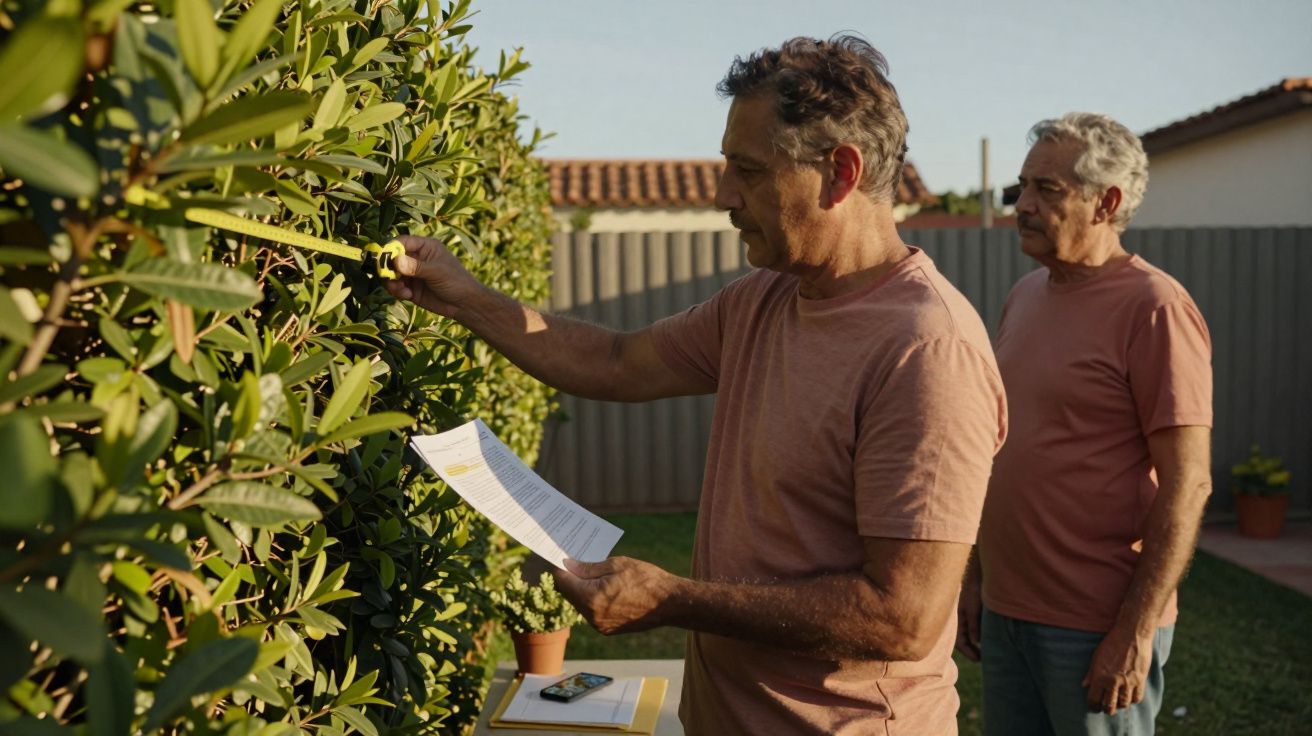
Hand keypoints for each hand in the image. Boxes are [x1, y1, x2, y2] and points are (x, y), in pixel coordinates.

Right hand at [383, 235, 481, 317]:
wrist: (464, 304)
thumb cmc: (456, 281)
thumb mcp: (436, 271)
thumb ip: (416, 266)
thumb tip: (395, 260)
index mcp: (425, 247)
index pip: (402, 241)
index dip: (391, 248)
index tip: (382, 257)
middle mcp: (416, 258)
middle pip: (392, 258)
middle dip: (388, 267)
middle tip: (388, 276)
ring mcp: (412, 274)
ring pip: (391, 274)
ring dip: (391, 282)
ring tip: (400, 289)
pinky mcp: (410, 288)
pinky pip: (395, 287)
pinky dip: (397, 291)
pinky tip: (407, 296)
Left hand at [552, 557, 679, 634]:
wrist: (670, 603)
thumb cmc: (646, 579)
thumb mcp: (616, 565)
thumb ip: (588, 567)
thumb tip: (568, 564)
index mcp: (591, 598)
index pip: (562, 581)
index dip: (559, 567)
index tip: (560, 555)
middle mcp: (591, 616)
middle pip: (569, 593)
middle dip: (571, 577)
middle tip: (576, 560)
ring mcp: (599, 626)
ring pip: (580, 603)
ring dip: (582, 588)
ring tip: (593, 572)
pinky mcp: (608, 630)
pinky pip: (592, 612)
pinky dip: (593, 599)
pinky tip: (603, 587)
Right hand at [954, 561, 981, 661]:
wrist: (979, 575)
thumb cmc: (975, 591)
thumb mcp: (974, 609)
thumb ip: (973, 625)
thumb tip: (975, 642)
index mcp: (959, 619)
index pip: (960, 642)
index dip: (969, 652)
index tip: (979, 659)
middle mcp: (962, 619)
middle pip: (963, 640)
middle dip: (971, 650)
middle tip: (983, 658)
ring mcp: (968, 616)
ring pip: (969, 635)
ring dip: (976, 644)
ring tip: (986, 651)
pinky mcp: (975, 613)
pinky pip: (974, 628)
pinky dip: (979, 635)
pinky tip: (988, 638)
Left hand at [1082, 626, 1153, 714]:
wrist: (1132, 634)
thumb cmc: (1111, 644)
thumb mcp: (1096, 657)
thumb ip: (1091, 674)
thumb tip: (1084, 686)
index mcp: (1100, 676)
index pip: (1094, 700)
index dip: (1093, 706)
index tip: (1094, 706)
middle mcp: (1113, 681)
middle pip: (1109, 707)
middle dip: (1106, 709)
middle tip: (1106, 707)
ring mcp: (1128, 682)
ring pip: (1124, 705)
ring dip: (1120, 705)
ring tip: (1117, 700)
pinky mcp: (1141, 680)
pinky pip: (1136, 698)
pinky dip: (1132, 700)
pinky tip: (1128, 695)